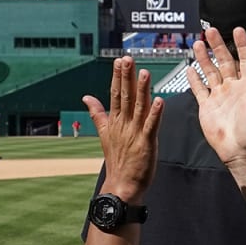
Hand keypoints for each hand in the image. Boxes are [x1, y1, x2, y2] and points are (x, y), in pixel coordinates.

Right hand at [86, 56, 163, 200]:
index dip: (118, 77)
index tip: (119, 61)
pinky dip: (155, 114)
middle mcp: (123, 124)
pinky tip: (159, 100)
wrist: (122, 185)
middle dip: (126, 77)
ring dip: (142, 90)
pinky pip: (151, 126)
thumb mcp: (104, 133)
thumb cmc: (117, 159)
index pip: (116, 94)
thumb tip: (86, 97)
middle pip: (125, 97)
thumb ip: (97, 113)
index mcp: (115, 121)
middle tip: (128, 59)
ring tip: (145, 72)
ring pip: (139, 107)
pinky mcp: (146, 143)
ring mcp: (134, 133)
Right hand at [187, 27, 245, 166]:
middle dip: (218, 46)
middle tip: (211, 31)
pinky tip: (190, 68)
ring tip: (197, 43)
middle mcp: (233, 88)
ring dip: (204, 58)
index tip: (238, 30)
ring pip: (211, 71)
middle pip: (225, 61)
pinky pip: (199, 89)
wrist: (240, 152)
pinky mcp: (207, 106)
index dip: (242, 45)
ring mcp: (220, 96)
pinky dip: (194, 78)